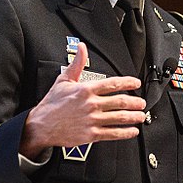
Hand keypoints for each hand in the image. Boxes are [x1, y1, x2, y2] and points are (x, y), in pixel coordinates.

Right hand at [20, 42, 145, 158]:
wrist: (40, 125)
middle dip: (135, 102)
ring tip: (141, 116)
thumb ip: (77, 64)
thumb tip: (81, 47)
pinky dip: (125, 133)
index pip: (113, 84)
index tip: (136, 83)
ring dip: (134, 117)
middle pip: (120, 101)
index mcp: (86, 89)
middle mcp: (91, 104)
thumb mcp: (63, 80)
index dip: (128, 83)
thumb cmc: (52, 104)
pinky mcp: (91, 134)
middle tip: (142, 102)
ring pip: (120, 118)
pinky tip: (132, 131)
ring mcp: (92, 120)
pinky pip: (113, 133)